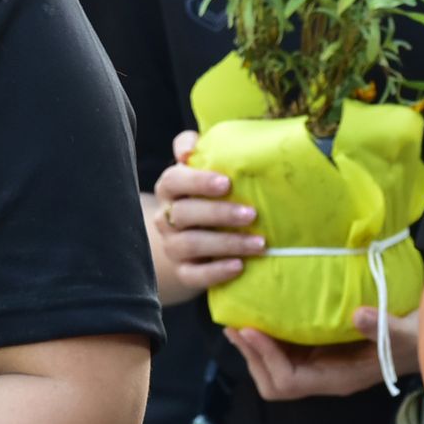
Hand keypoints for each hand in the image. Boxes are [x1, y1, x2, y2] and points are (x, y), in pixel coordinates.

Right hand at [149, 130, 260, 301]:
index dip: (198, 182)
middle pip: (183, 214)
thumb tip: (188, 149)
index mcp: (170, 188)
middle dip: (219, 214)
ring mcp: (172, 246)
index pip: (174, 181)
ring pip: (190, 245)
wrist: (195, 240)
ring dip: (226, 243)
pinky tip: (239, 266)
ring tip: (258, 244)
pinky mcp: (183, 272)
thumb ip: (199, 149)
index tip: (227, 183)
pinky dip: (216, 272)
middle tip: (252, 214)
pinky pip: (193, 274)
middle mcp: (165, 217)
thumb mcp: (204, 168)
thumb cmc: (208, 195)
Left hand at [225, 309, 418, 401]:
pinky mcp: (319, 353)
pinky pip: (284, 354)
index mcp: (338, 379)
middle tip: (234, 326)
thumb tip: (359, 315)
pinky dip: (267, 340)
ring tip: (237, 321)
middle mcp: (324, 377)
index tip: (250, 329)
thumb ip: (383, 327)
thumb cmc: (416, 340)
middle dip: (252, 357)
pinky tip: (260, 316)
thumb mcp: (404, 332)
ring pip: (275, 371)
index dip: (266, 359)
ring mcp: (320, 367)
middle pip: (275, 383)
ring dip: (254, 350)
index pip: (290, 382)